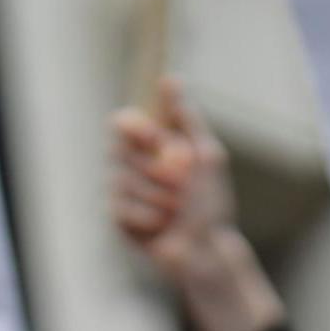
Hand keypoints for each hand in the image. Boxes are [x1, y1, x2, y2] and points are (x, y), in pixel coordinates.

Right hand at [110, 77, 237, 281]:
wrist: (207, 251)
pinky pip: (120, 208)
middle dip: (154, 167)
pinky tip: (162, 227)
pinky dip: (147, 217)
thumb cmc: (211, 205)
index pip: (125, 124)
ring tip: (176, 210)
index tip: (152, 135)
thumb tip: (170, 78)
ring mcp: (124, 194)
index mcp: (153, 149)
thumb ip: (187, 119)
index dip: (134, 127)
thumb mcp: (206, 156)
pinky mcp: (118, 220)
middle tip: (179, 183)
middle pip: (118, 150)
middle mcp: (135, 167)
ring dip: (157, 196)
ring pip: (121, 181)